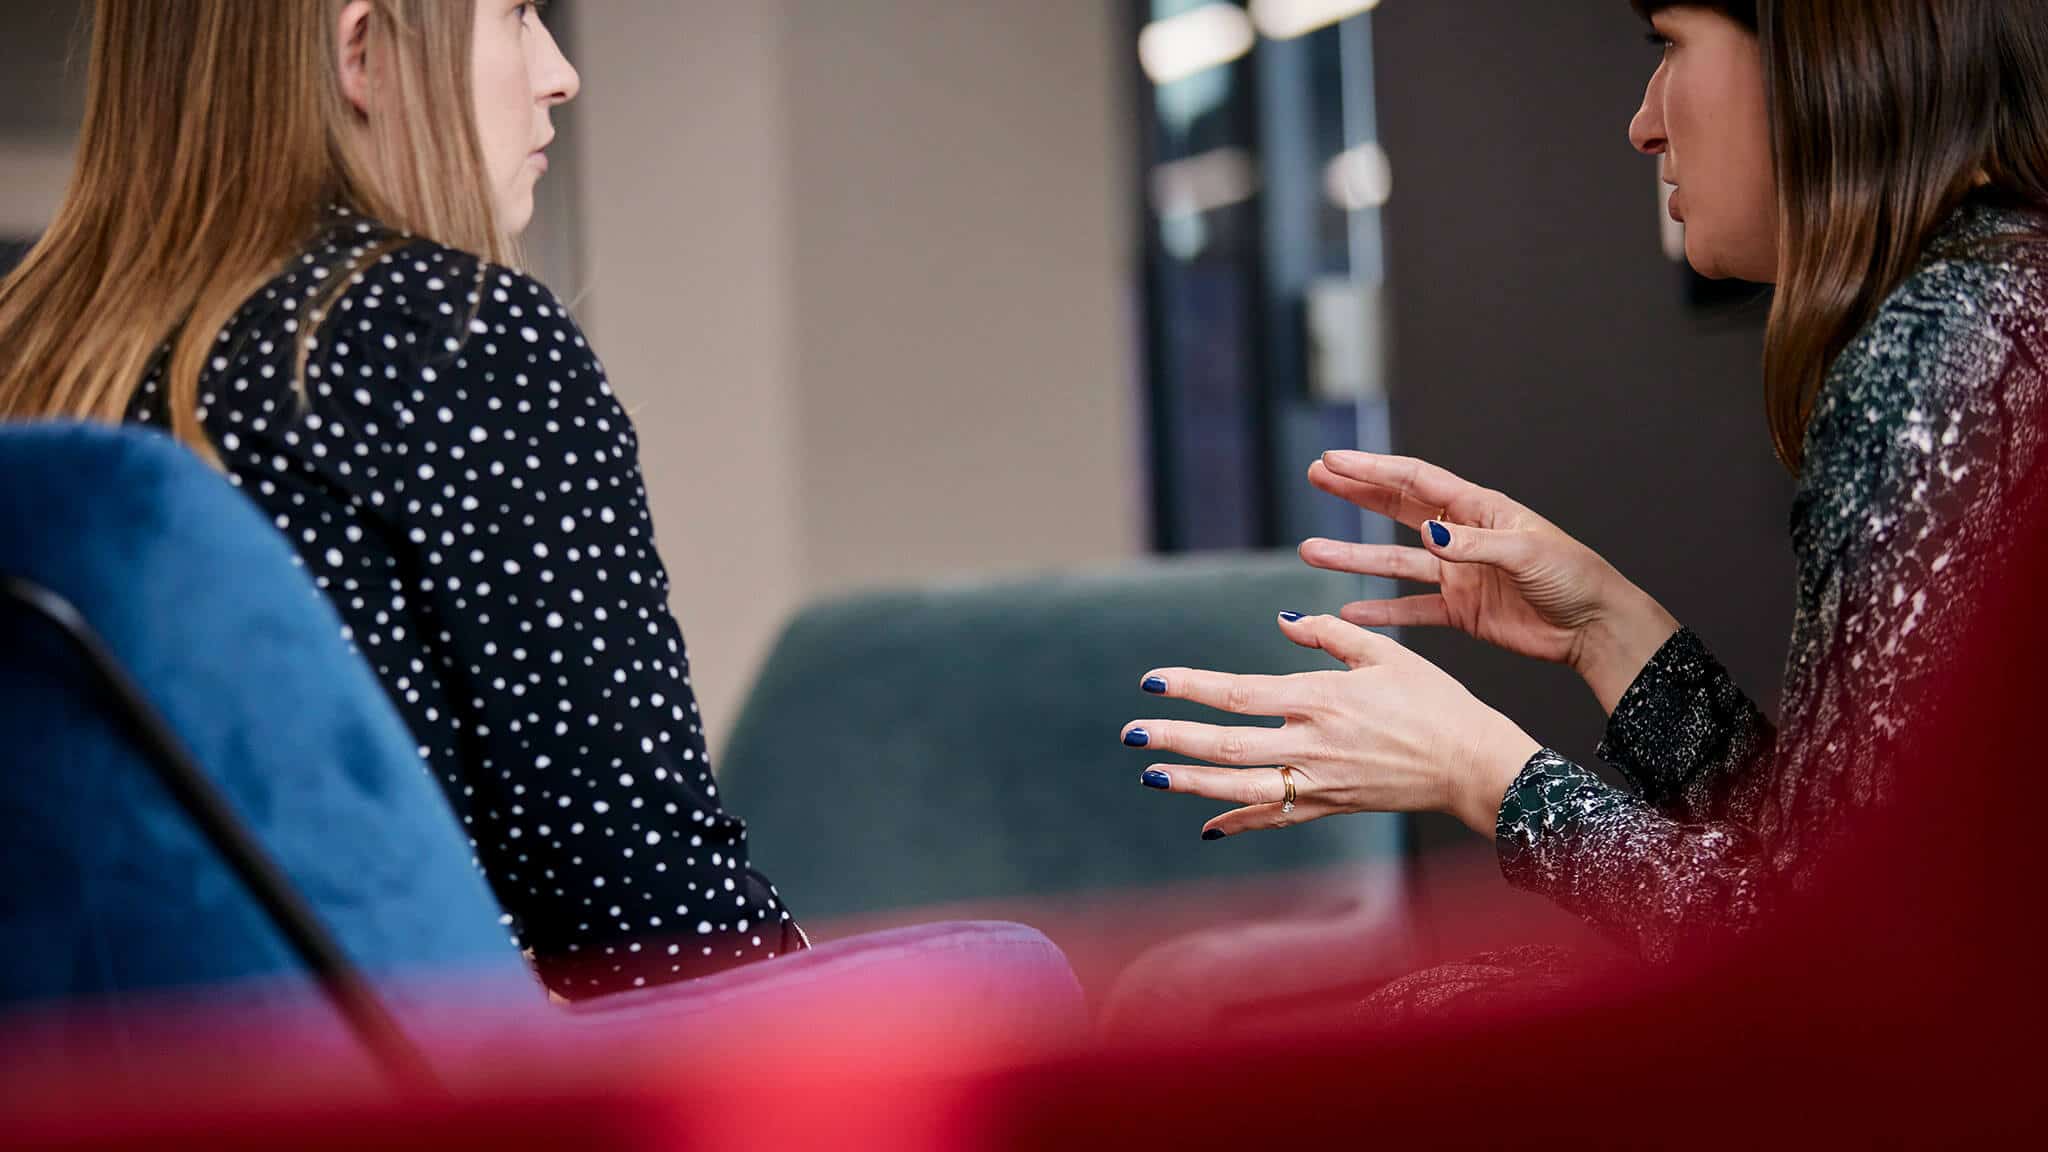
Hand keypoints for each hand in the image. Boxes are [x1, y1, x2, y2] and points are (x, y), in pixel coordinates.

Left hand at [1126, 613, 1541, 838]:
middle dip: (1173, 739)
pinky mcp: (1331, 806)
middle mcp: (1312, 744)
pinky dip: (1238, 824)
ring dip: (1191, 783)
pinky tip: (1206, 826)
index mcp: (1321, 698)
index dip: (1191, 687)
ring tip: (1150, 774)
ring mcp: (1320, 782)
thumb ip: (1328, 635)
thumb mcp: (1385, 654)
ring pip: (1241, 788)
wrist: (1472, 764)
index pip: (1238, 694)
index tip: (1152, 683)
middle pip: (1226, 745)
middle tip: (1130, 733)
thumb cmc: (1435, 702)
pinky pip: (1275, 819)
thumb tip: (1282, 622)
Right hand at [1302, 450, 1679, 713]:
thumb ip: (1473, 545)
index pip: (1415, 480)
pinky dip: (1381, 609)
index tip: (1333, 460)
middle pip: (1397, 508)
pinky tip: (1349, 610)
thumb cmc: (1573, 577)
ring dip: (1354, 556)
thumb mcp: (1525, 553)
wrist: (1594, 627)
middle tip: (1316, 476)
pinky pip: (1410, 607)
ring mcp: (1458, 572)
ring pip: (1394, 560)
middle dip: (1356, 492)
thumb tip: (1428, 534)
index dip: (1372, 469)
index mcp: (1479, 509)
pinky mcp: (1460, 609)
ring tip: (1311, 552)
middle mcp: (1462, 535)